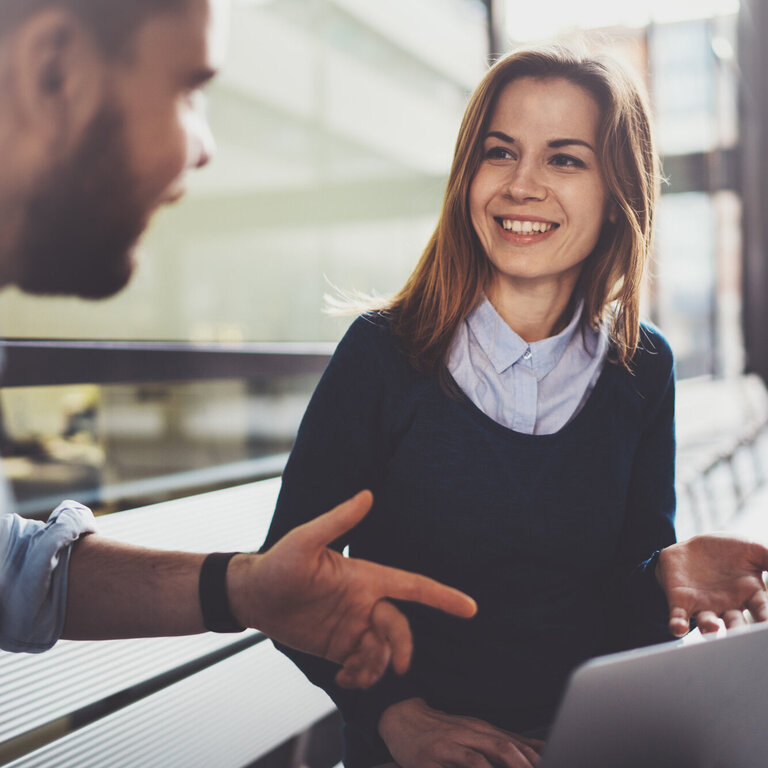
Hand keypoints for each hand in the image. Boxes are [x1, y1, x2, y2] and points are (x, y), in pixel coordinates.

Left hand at [227, 491, 476, 688]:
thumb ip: (338, 521)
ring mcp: (353, 625)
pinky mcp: (339, 647)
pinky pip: (363, 666)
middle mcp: (365, 601)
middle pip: (400, 627)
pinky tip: (344, 679)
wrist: (252, 595)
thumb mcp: (305, 540)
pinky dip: (361, 677)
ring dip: (377, 666)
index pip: (412, 586)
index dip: (442, 596)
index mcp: (365, 577)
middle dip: (402, 647)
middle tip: (395, 667)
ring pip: (383, 650)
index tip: (470, 608)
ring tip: (352, 673)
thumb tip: (367, 494)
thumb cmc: (278, 562)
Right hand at [378, 698, 543, 767]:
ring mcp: (452, 743)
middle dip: (526, 764)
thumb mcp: (473, 732)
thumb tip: (539, 750)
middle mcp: (471, 733)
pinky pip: (459, 763)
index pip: (517, 743)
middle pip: (505, 746)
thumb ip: (503, 742)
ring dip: (506, 766)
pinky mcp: (433, 756)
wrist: (401, 718)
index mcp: (482, 730)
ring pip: (484, 754)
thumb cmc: (441, 731)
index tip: (558, 761)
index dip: (538, 757)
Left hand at [656, 534, 767, 636]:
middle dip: (739, 631)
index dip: (765, 619)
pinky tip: (678, 627)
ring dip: (710, 627)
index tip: (767, 626)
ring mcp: (705, 606)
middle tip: (742, 635)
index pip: (762, 611)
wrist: (693, 547)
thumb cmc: (728, 551)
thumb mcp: (753, 549)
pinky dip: (678, 624)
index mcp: (750, 595)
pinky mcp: (681, 602)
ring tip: (713, 627)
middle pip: (736, 624)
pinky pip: (679, 617)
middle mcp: (729, 606)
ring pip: (708, 623)